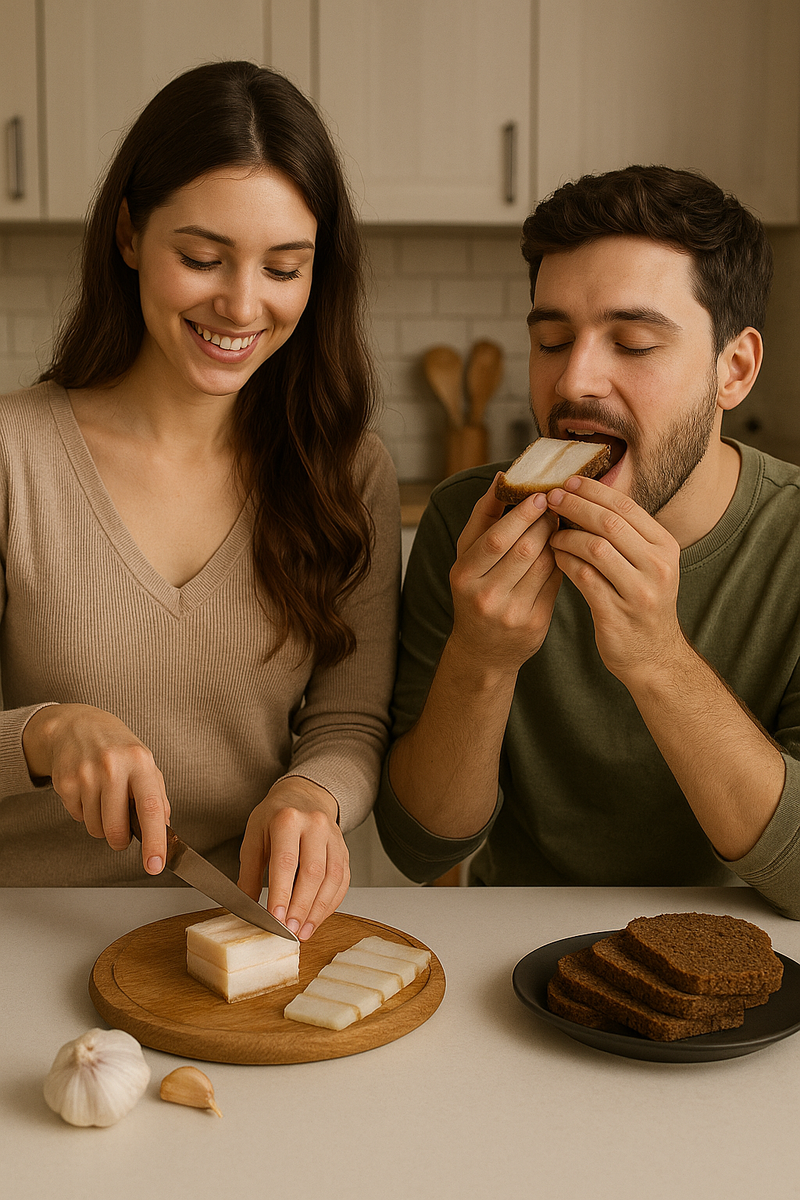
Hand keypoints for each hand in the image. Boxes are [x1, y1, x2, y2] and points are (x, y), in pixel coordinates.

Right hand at [22, 704, 168, 873]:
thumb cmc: (117, 747)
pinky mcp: (65, 783)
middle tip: (123, 831)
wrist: (77, 726)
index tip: (155, 865)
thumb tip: (164, 829)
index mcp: (140, 762)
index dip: (155, 841)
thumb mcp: (144, 763)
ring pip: (95, 828)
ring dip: (102, 825)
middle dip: (121, 840)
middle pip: (116, 829)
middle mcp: (113, 767)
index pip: (150, 809)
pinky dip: (84, 813)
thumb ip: (157, 797)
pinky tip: (88, 792)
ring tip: (104, 799)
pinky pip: (77, 818)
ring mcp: (86, 774)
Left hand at [237, 777, 348, 940]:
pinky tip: (317, 918)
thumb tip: (246, 907)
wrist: (303, 796)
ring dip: (319, 910)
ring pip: (332, 879)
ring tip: (304, 931)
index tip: (276, 918)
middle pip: (313, 872)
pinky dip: (331, 904)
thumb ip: (249, 873)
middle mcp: (315, 825)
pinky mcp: (344, 849)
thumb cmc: (275, 818)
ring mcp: (334, 837)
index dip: (282, 893)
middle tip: (290, 931)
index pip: (286, 862)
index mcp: (288, 819)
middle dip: (301, 907)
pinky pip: (343, 880)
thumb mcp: (253, 837)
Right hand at [448, 478, 561, 672]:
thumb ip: (482, 518)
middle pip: (525, 549)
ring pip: (545, 564)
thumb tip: (502, 478)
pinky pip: (556, 583)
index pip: (497, 538)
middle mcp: (486, 596)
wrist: (482, 650)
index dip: (521, 515)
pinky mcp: (536, 624)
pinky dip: (561, 561)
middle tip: (556, 507)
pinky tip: (563, 549)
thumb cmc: (473, 591)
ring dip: (556, 539)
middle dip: (544, 523)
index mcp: (463, 576)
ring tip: (559, 525)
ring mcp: (512, 613)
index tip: (539, 496)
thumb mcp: (466, 557)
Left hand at [547, 476, 683, 681]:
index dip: (594, 491)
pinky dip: (565, 561)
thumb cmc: (642, 603)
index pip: (626, 507)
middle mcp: (658, 566)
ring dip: (566, 536)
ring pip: (595, 548)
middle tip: (551, 498)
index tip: (569, 482)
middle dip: (576, 506)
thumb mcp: (648, 565)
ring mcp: (639, 591)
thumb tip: (587, 497)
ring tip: (550, 533)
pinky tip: (555, 556)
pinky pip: (584, 577)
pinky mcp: (616, 613)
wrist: (654, 656)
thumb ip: (626, 535)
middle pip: (610, 523)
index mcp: (666, 546)